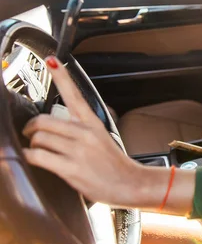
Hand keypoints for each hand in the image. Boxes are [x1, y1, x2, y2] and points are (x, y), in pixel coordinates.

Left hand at [21, 57, 195, 213]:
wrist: (130, 183)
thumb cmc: (113, 163)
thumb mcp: (102, 137)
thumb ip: (80, 129)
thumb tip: (54, 127)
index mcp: (93, 122)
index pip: (75, 94)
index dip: (61, 76)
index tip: (52, 60)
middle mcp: (85, 133)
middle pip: (44, 120)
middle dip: (30, 127)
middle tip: (29, 133)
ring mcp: (78, 150)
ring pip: (39, 138)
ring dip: (32, 145)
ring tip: (37, 151)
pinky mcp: (71, 168)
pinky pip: (38, 156)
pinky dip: (30, 157)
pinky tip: (33, 159)